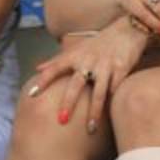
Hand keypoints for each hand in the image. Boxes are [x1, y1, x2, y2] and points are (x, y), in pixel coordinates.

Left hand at [31, 17, 149, 133]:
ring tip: (90, 129)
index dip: (43, 80)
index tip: (32, 95)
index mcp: (75, 56)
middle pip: (77, 84)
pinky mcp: (122, 68)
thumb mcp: (77, 48)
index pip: (55, 68)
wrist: (128, 30)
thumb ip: (57, 60)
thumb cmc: (99, 42)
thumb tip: (36, 68)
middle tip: (62, 120)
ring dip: (94, 112)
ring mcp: (106, 65)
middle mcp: (88, 61)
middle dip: (69, 102)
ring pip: (99, 92)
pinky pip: (116, 88)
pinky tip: (111, 116)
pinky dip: (113, 101)